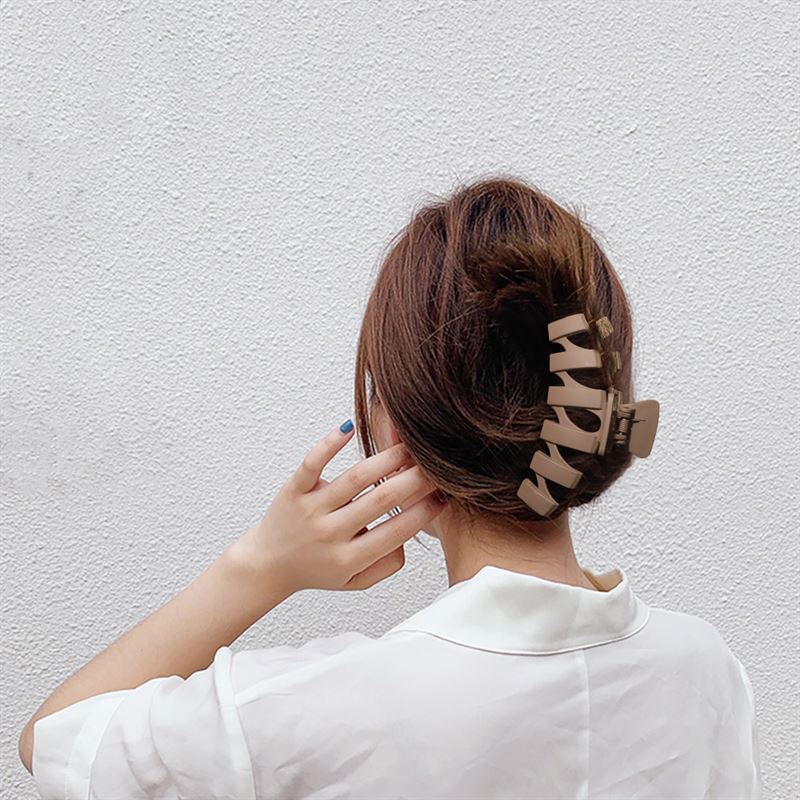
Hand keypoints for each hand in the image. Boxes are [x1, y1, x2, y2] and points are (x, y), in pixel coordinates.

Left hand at [232, 422, 447, 594]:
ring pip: (353, 479)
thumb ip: (387, 565)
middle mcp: (330, 533)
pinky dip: (329, 444)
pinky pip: (312, 464)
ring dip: (385, 460)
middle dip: (413, 481)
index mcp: (349, 558)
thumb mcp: (356, 582)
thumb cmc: (318, 569)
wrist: (267, 565)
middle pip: (379, 500)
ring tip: (408, 447)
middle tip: (435, 466)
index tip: (445, 496)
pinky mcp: (293, 489)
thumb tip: (408, 536)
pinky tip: (349, 428)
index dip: (424, 513)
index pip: (395, 532)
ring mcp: (310, 509)